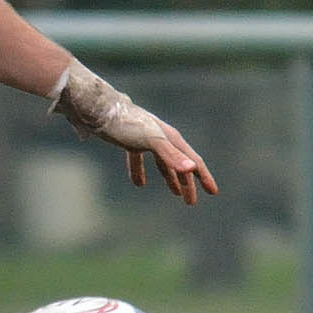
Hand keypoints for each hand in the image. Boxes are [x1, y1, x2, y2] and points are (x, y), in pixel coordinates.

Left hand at [48, 59, 218, 204]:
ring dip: (169, 178)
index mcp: (170, 138)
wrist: (100, 110)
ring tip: (174, 194)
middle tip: (191, 202)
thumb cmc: (126, 123)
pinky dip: (140, 172)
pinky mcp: (130, 140)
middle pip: (179, 164)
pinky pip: (139, 159)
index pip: (192, 161)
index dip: (203, 177)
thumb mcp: (151, 140)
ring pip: (161, 163)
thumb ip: (171, 155)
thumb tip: (191, 169)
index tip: (213, 192)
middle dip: (186, 184)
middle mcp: (161, 138)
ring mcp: (145, 139)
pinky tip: (138, 184)